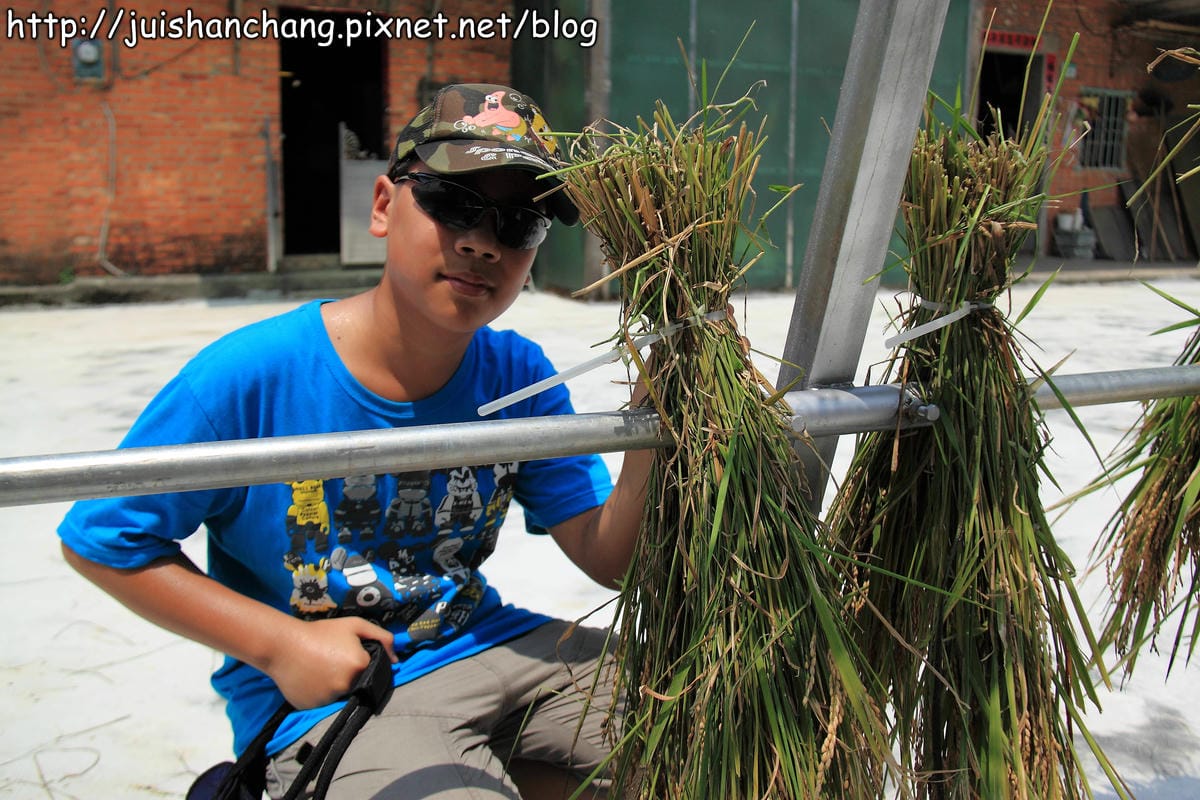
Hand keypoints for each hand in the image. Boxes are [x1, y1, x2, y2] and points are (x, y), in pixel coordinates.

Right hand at [263, 616, 396, 708]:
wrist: (283, 644)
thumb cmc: (321, 632)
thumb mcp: (355, 625)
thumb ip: (382, 637)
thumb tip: (396, 660)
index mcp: (359, 666)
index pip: (371, 671)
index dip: (361, 663)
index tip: (347, 656)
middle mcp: (346, 686)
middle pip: (356, 685)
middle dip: (349, 676)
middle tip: (331, 662)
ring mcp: (328, 699)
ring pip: (339, 696)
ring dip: (334, 687)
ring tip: (319, 670)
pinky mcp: (312, 707)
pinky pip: (322, 704)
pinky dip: (319, 695)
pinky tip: (310, 680)